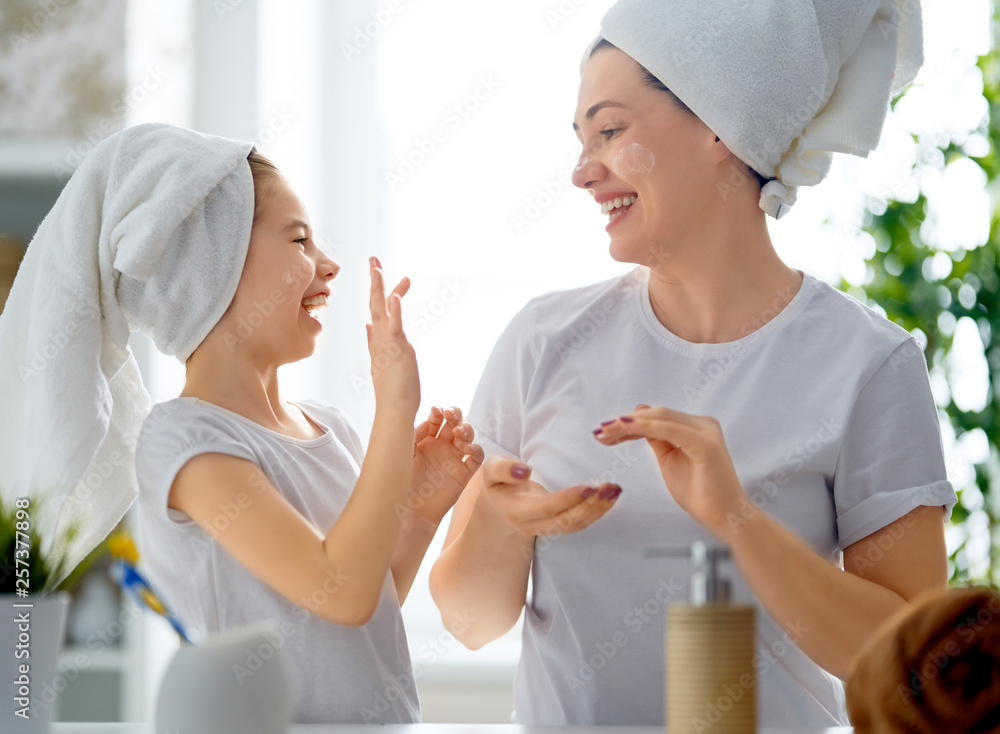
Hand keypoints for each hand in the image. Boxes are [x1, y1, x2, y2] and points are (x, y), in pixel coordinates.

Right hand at [367, 256, 418, 414]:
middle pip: (375, 304)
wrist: (394, 408)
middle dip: (374, 280)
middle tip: (373, 259)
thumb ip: (374, 342)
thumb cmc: (392, 389)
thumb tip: (368, 327)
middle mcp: (379, 338)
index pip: (377, 311)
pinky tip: (394, 295)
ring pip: (381, 309)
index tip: (379, 273)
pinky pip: (395, 325)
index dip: (379, 292)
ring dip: (379, 287)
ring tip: (377, 267)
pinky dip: (394, 309)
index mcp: (377, 341)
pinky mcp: (397, 348)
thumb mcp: (382, 361)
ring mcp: (387, 342)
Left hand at [408, 406, 485, 527]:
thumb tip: (428, 421)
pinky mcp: (464, 473)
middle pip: (454, 423)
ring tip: (458, 432)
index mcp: (427, 440)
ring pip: (467, 437)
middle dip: (455, 414)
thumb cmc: (403, 482)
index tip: (436, 411)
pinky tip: (468, 449)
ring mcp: (454, 459)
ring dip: (466, 430)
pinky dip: (476, 450)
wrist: (411, 511)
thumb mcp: (404, 455)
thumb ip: (414, 436)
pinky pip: (476, 458)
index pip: (437, 420)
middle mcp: (442, 447)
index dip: (438, 413)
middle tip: (450, 414)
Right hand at [480, 456, 621, 535]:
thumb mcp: (491, 469)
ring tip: (614, 490)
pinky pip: (579, 524)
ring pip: (575, 526)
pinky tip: (609, 498)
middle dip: (589, 507)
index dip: (568, 499)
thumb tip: (523, 471)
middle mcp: (531, 525)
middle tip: (609, 488)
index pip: (546, 508)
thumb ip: (503, 469)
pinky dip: (596, 512)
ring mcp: (545, 529)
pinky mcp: (557, 527)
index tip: (588, 487)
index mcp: (515, 510)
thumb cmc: (499, 481)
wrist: (500, 503)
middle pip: (564, 522)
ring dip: (597, 510)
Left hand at [593, 404, 745, 540]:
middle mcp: (703, 424)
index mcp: (696, 427)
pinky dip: (645, 427)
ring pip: (660, 418)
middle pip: (657, 414)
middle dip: (625, 422)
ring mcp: (706, 432)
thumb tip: (639, 415)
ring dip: (629, 423)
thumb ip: (656, 438)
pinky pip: (669, 430)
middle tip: (600, 431)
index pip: (657, 417)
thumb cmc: (700, 493)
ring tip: (606, 432)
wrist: (724, 517)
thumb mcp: (669, 460)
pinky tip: (625, 430)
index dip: (630, 422)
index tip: (606, 430)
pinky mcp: (705, 444)